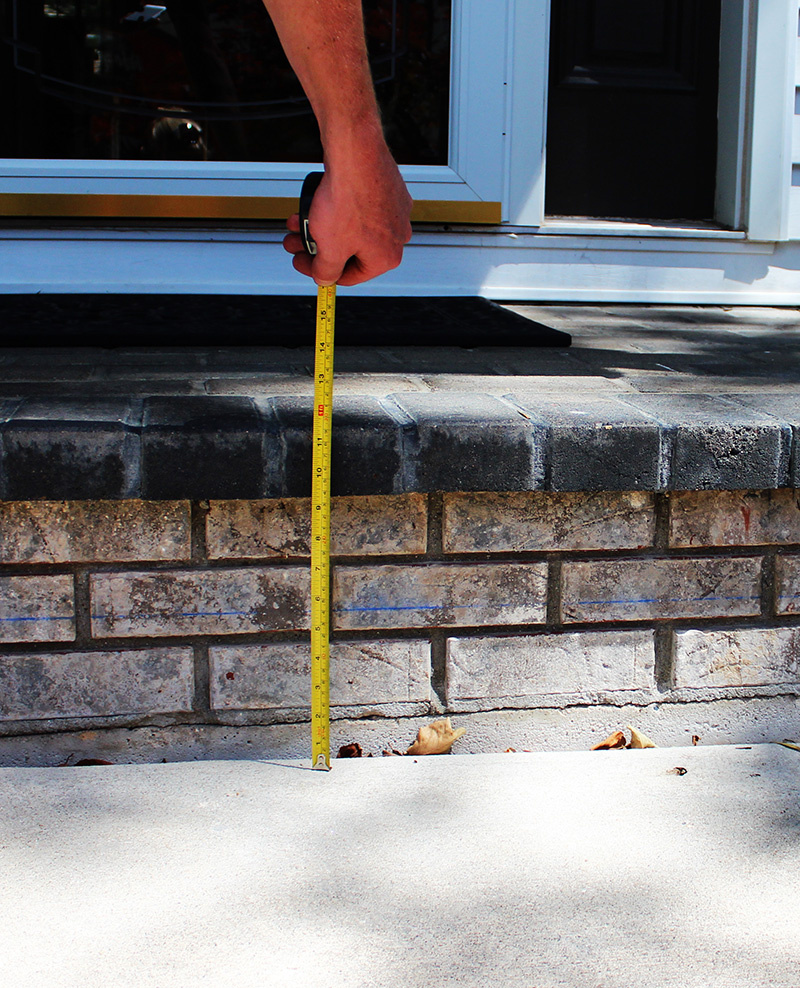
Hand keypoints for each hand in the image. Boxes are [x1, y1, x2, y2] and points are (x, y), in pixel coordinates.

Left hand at [283, 148, 411, 286]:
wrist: (354, 153)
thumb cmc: (347, 198)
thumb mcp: (330, 248)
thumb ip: (326, 271)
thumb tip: (324, 277)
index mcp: (387, 257)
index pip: (351, 276)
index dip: (321, 273)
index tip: (306, 264)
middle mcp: (397, 236)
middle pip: (349, 251)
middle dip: (317, 248)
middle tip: (298, 244)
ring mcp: (393, 211)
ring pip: (351, 228)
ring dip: (321, 229)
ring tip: (300, 223)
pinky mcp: (387, 189)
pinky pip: (359, 208)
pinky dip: (337, 210)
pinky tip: (317, 205)